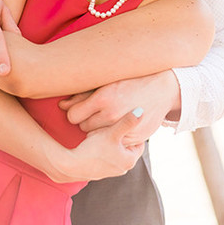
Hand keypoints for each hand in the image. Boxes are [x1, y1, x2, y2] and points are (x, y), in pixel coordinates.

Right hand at [51, 109, 145, 182]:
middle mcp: (123, 168)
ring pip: (116, 151)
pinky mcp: (99, 171)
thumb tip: (141, 111)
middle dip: (122, 136)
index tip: (128, 121)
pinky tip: (95, 140)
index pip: (139, 143)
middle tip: (117, 123)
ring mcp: (111, 171)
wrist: (72, 165)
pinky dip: (104, 148)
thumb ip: (127, 122)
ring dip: (112, 142)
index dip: (133, 131)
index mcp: (130, 160)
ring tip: (105, 130)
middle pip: (127, 147)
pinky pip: (106, 156)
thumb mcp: (112, 132)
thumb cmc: (93, 149)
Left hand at [58, 71, 180, 145]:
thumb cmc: (130, 81)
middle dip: (86, 121)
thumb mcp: (106, 83)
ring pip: (95, 136)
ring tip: (105, 119)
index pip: (73, 115)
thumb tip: (61, 105)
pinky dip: (112, 137)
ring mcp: (122, 128)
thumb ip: (83, 95)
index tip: (80, 110)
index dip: (74, 113)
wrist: (162, 89)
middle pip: (83, 127)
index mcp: (103, 98)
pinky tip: (116, 127)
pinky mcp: (132, 138)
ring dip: (97, 130)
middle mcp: (111, 114)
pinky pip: (112, 142)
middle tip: (96, 113)